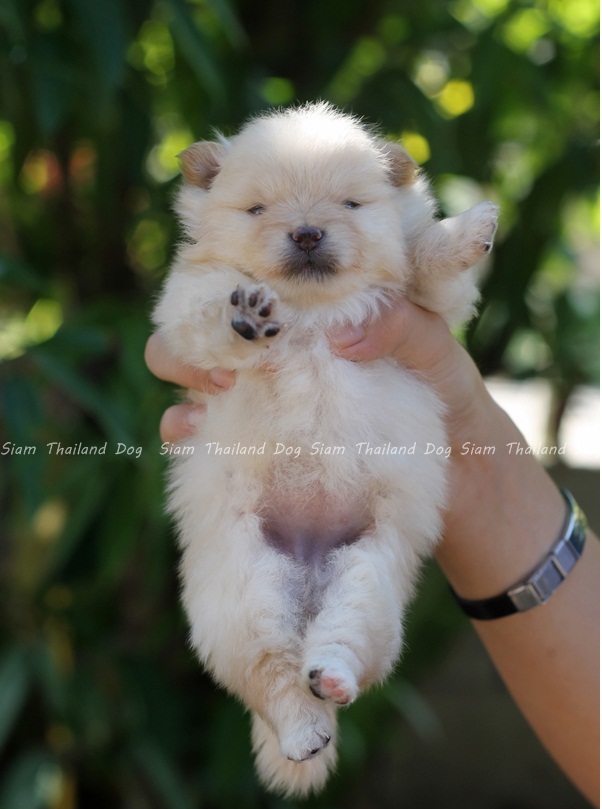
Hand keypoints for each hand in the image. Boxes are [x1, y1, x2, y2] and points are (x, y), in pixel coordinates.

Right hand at [146, 293, 485, 445]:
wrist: (451, 458)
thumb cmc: (437, 382)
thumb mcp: (432, 344)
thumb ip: (401, 324)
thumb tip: (343, 335)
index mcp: (302, 297)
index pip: (241, 260)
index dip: (215, 252)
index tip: (232, 274)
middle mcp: (266, 334)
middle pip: (197, 310)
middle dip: (190, 318)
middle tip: (232, 345)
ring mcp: (250, 382)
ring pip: (182, 360)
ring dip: (183, 367)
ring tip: (219, 387)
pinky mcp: (244, 433)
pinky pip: (191, 425)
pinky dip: (180, 425)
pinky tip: (196, 430)